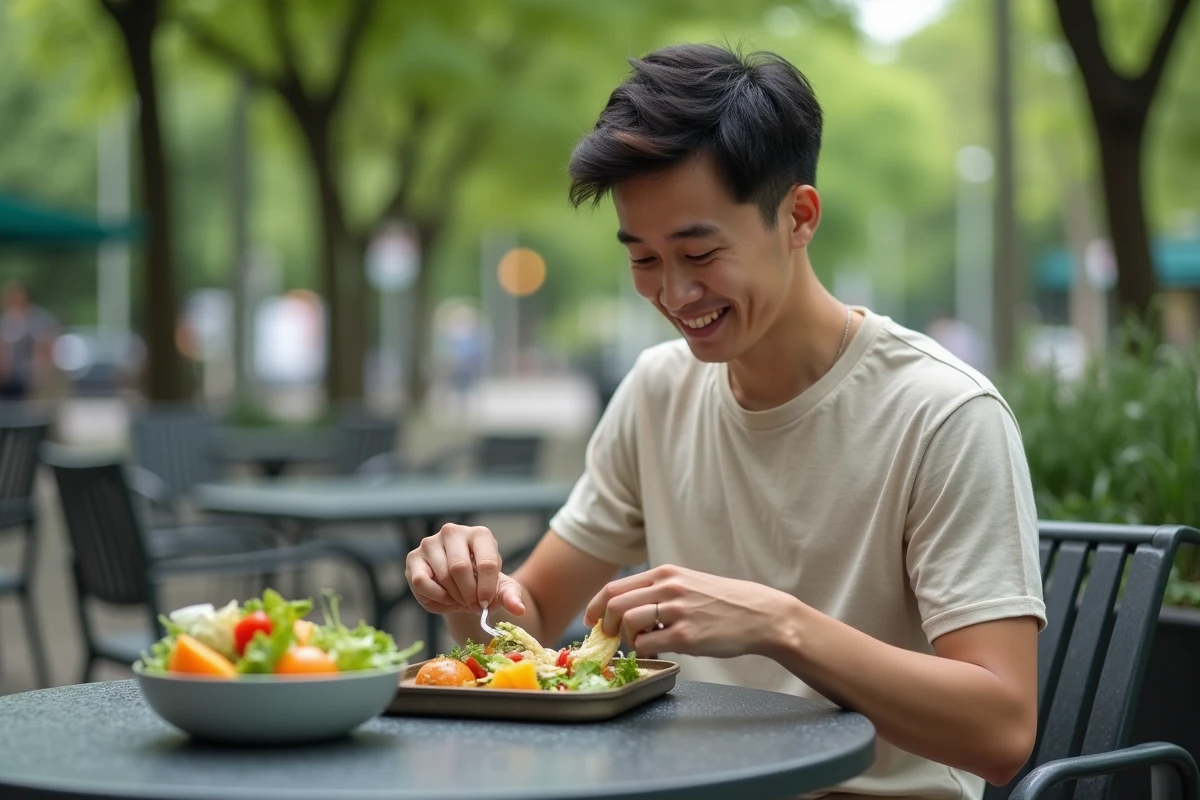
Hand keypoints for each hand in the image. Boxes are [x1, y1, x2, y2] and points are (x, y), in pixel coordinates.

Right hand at [404, 524, 526, 616]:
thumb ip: (511, 597)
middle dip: (469, 593)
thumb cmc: (483, 583)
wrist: (461, 587)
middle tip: (473, 606)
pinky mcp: (413, 557)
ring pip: (442, 576)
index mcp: (480, 535)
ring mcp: (431, 542)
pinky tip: (444, 595)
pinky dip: (435, 596)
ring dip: (454, 596)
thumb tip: (518, 609)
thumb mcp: (501, 590)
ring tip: (461, 599)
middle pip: (460, 567)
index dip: (487, 588)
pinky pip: (422, 582)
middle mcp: (453, 532)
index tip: (485, 604)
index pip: (487, 562)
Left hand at [583, 565, 786, 658]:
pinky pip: (649, 644)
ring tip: (643, 643)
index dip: (596, 606)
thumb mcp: (688, 583)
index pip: (615, 587)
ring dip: (627, 639)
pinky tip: (660, 649)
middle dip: (605, 625)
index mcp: (666, 574)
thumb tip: (628, 610)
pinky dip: (646, 650)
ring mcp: (677, 611)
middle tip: (610, 638)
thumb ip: (659, 590)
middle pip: (615, 604)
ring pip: (629, 623)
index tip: (591, 620)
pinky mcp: (686, 636)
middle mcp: (668, 588)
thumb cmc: (723, 602)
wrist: (760, 614)